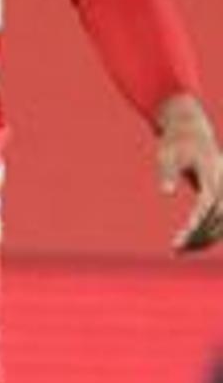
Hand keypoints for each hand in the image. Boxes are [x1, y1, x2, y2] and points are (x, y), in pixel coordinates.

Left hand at [160, 97, 222, 251]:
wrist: (190, 132)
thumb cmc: (175, 143)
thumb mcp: (166, 155)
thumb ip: (168, 173)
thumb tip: (167, 192)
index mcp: (213, 171)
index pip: (209, 200)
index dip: (199, 218)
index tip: (185, 233)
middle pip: (219, 215)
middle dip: (200, 233)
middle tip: (176, 248)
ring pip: (222, 222)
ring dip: (204, 238)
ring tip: (178, 251)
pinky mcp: (221, 196)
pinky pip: (219, 221)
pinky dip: (207, 234)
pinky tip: (189, 245)